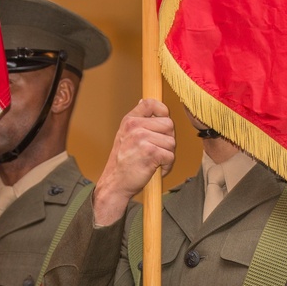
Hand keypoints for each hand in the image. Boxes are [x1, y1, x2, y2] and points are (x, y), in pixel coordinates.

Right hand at [93, 99, 175, 225]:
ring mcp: (142, 139)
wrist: (115, 184)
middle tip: (157, 150)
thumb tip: (144, 102)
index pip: (151, 103)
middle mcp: (135, 127)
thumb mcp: (125, 135)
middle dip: (168, 139)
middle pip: (168, 124)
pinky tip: (156, 169)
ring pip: (171, 142)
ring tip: (154, 162)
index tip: (162, 122)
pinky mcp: (151, 153)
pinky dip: (167, 166)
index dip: (163, 111)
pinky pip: (170, 156)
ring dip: (167, 155)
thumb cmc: (123, 163)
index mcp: (129, 121)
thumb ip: (137, 120)